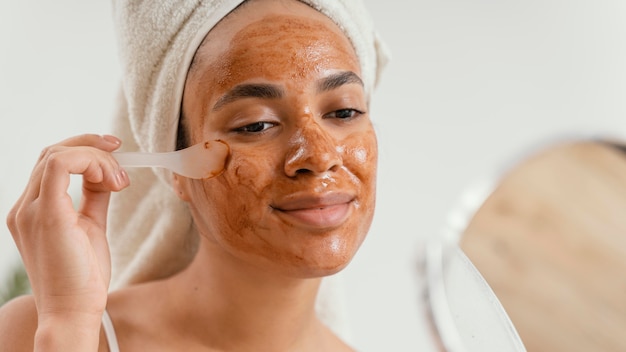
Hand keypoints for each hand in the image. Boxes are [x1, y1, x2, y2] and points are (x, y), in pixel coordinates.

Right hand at [6, 134, 129, 345]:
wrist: (73, 312)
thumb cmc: (82, 277)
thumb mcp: (90, 227)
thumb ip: (93, 198)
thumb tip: (107, 176)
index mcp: (32, 210)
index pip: (51, 162)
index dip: (85, 151)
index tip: (116, 157)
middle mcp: (24, 207)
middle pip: (52, 152)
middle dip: (92, 147)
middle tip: (121, 156)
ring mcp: (30, 210)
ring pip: (57, 154)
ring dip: (96, 158)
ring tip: (119, 181)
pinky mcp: (47, 215)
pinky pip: (60, 165)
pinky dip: (90, 162)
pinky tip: (111, 181)